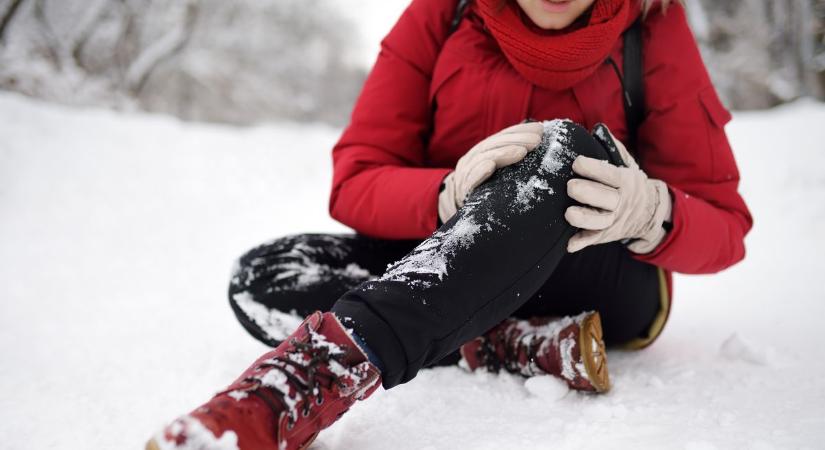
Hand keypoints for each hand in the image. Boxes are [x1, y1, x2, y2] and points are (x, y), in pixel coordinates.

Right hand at [439, 121, 542, 222]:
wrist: (461, 208)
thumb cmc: (486, 189)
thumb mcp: (499, 172)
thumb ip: (513, 159)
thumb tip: (539, 145)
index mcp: (483, 151)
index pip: (502, 137)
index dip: (519, 131)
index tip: (539, 130)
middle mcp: (473, 158)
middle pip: (494, 145)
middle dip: (516, 140)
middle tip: (536, 141)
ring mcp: (466, 173)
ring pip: (483, 158)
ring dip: (503, 153)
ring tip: (522, 152)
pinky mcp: (463, 190)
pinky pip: (470, 180)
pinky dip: (480, 171)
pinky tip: (490, 166)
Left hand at [564, 127, 671, 253]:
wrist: (648, 213)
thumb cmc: (629, 184)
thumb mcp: (627, 165)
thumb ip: (613, 148)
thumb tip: (598, 129)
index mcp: (625, 182)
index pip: (610, 175)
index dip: (594, 169)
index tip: (577, 162)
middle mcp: (620, 202)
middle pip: (606, 199)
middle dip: (588, 193)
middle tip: (570, 187)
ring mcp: (613, 220)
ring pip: (600, 222)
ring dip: (584, 219)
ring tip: (568, 214)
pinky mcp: (605, 234)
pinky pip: (594, 239)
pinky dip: (582, 243)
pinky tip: (569, 244)